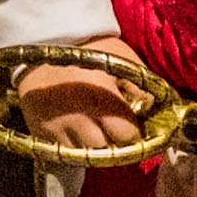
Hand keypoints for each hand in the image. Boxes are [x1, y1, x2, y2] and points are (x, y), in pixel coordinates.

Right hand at [14, 33, 152, 153]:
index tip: (132, 126)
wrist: (46, 42)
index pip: (127, 134)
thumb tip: (156, 113)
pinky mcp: (40, 131)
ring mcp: (56, 126)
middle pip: (106, 149)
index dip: (133, 131)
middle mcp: (78, 116)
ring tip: (93, 127)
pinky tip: (75, 127)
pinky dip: (72, 143)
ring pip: (85, 154)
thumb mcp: (122, 58)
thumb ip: (142, 87)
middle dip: (114, 141)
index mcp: (101, 96)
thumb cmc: (92, 49)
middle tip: (114, 128)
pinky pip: (64, 150)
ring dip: (92, 145)